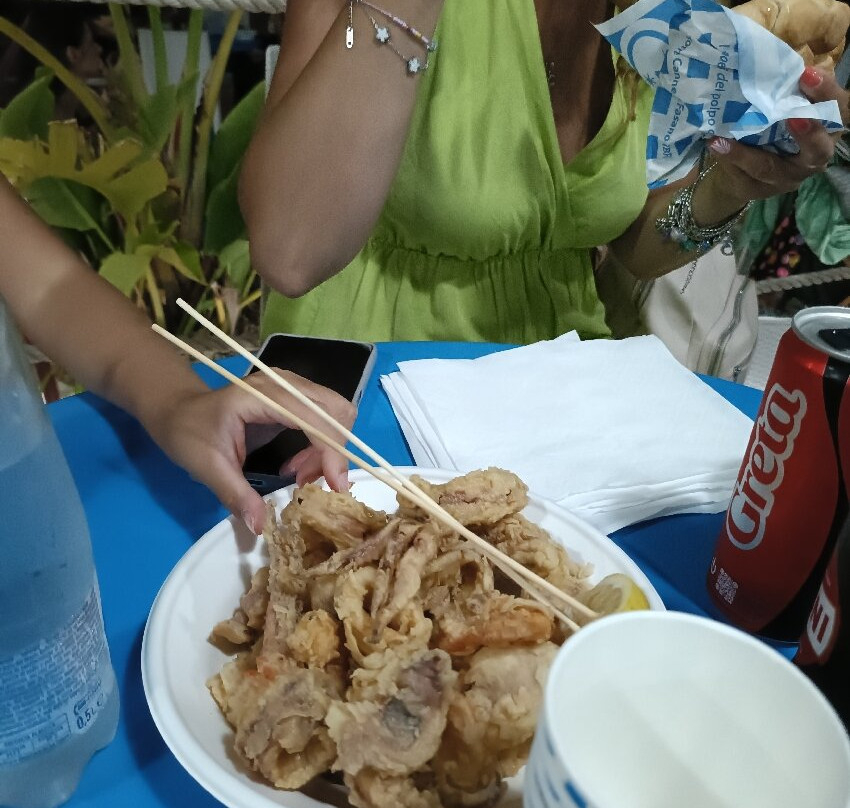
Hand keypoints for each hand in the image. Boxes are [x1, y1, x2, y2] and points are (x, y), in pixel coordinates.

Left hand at [145, 368, 355, 533]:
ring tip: (299, 478)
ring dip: (328, 451)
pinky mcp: (294, 399)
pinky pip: (325, 420)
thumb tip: (260, 527)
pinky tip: (295, 467)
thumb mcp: (207, 466)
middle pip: (336, 411)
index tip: (335, 487)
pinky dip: (321, 447)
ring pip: (336, 416)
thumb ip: (236, 494)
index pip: (314, 418)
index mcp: (262, 396)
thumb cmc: (187, 432)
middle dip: (335, 451)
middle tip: (313, 483)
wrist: (176, 409)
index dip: (332, 451)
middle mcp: (284, 385)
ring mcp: (291, 388)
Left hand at [703, 66, 847, 207]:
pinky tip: (714, 146)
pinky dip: (728, 161)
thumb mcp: (780, 105)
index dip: (828, 94)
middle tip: (793, 117)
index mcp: (826, 129)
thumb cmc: (771, 125)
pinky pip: (744, 177)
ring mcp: (788, 178)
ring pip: (770, 168)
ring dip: (745, 153)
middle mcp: (813, 157)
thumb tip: (773, 59)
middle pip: (819, 150)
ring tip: (722, 139)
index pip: (840, 110)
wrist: (741, 169)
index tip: (808, 74)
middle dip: (808, 133)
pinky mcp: (761, 190)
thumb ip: (785, 90)